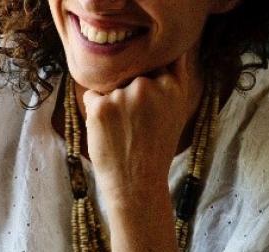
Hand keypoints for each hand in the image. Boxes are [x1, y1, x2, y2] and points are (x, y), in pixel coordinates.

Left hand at [82, 50, 203, 204]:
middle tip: (135, 125)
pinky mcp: (101, 106)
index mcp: (172, 85)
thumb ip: (173, 78)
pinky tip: (108, 132)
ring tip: (123, 130)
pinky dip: (95, 112)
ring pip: (109, 85)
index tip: (147, 106)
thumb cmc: (155, 148)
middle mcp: (149, 85)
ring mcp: (124, 95)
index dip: (146, 81)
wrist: (137, 183)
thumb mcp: (176, 110)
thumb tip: (170, 51)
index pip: (153, 63)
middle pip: (128, 74)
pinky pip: (91, 96)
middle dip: (127, 93)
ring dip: (111, 102)